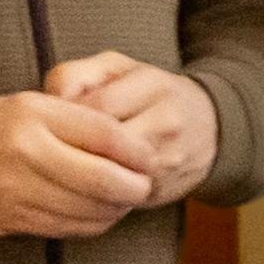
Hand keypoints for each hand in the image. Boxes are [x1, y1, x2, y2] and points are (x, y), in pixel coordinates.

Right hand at [0, 87, 158, 237]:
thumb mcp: (19, 104)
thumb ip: (70, 119)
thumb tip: (126, 143)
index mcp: (31, 114)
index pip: (107, 134)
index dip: (138, 152)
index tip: (149, 157)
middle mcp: (26, 152)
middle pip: (106, 180)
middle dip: (135, 187)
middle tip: (145, 184)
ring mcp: (17, 190)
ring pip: (89, 211)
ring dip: (115, 210)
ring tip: (122, 200)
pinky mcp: (9, 220)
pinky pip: (66, 229)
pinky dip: (90, 225)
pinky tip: (95, 215)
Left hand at [47, 50, 216, 199]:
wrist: (212, 129)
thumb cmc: (152, 95)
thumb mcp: (118, 68)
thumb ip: (79, 73)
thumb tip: (51, 101)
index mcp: (155, 85)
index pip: (99, 105)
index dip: (67, 115)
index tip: (54, 120)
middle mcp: (167, 123)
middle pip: (103, 142)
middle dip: (70, 145)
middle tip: (51, 144)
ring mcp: (167, 160)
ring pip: (107, 173)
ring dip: (78, 170)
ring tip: (62, 162)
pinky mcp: (161, 189)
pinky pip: (114, 195)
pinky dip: (91, 189)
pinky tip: (80, 180)